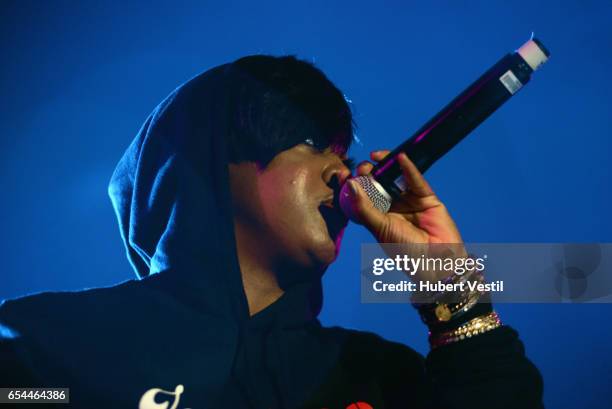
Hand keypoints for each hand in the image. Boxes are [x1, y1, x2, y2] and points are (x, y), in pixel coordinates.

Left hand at [345, 150, 464, 249]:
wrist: (435, 262)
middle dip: (368, 172)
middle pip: (378, 183)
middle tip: (362, 167)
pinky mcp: (426, 197)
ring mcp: (409, 200)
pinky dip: (408, 167)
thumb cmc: (405, 251)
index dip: (353, 184)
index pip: (362, 195)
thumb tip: (350, 186)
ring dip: (385, 165)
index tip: (343, 174)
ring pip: (395, 177)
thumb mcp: (380, 228)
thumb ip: (364, 207)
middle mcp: (392, 206)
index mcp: (377, 215)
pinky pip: (415, 179)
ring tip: (375, 157)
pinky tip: (400, 157)